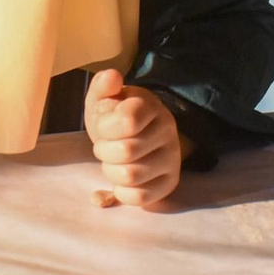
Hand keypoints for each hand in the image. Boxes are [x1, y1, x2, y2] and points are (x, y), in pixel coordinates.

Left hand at [85, 68, 182, 208]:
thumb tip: (111, 76)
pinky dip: (121, 191)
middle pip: (126, 152)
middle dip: (104, 151)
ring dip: (111, 171)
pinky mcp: (169, 184)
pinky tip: (120, 180)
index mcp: (150, 106)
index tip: (104, 126)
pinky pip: (139, 197)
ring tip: (114, 161)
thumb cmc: (114, 118)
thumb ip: (102, 87)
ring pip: (131, 176)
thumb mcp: (103, 99)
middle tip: (106, 146)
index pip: (127, 121)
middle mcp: (168, 132)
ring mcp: (171, 159)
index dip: (105, 127)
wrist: (136, 136)